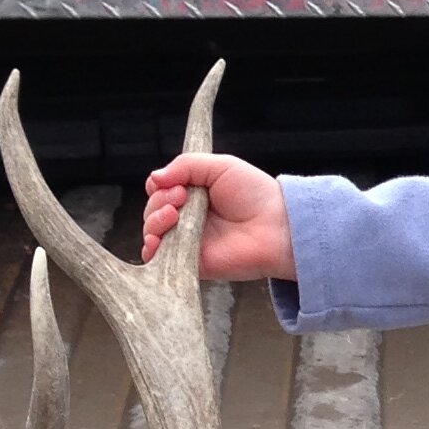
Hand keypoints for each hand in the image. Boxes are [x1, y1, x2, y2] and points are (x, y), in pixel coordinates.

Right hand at [140, 152, 294, 282]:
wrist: (276, 225)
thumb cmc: (255, 194)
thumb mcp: (220, 166)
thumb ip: (185, 165)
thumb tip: (153, 177)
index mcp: (193, 194)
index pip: (159, 190)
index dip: (160, 186)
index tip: (178, 185)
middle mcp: (187, 217)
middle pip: (152, 210)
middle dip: (159, 202)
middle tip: (181, 198)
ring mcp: (187, 240)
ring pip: (152, 232)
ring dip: (154, 221)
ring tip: (174, 215)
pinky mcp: (191, 262)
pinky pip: (160, 261)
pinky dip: (151, 250)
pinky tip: (157, 240)